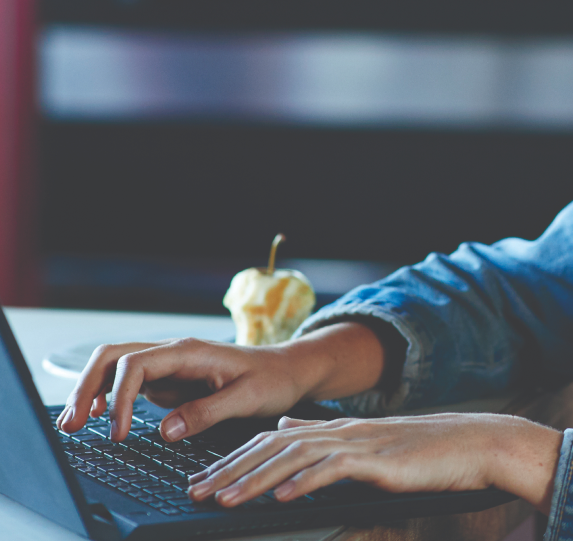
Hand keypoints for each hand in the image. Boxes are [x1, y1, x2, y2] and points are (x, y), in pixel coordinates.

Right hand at [56, 323, 385, 442]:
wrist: (290, 370)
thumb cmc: (273, 380)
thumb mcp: (247, 398)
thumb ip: (207, 412)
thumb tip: (166, 430)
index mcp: (190, 351)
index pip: (136, 363)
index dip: (119, 398)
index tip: (120, 433)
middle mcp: (174, 352)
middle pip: (114, 356)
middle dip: (86, 386)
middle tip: (71, 425)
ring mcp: (168, 365)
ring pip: (116, 367)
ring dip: (90, 390)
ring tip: (73, 423)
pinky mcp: (169, 380)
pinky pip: (128, 383)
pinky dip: (107, 397)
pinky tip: (97, 418)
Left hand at [188, 413, 563, 513]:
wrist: (472, 444)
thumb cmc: (424, 451)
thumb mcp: (367, 442)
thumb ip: (324, 436)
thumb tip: (286, 429)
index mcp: (337, 429)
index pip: (273, 441)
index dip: (234, 459)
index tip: (201, 480)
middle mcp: (342, 431)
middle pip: (274, 447)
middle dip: (231, 470)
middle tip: (196, 492)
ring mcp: (360, 443)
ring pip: (296, 456)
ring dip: (256, 479)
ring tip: (225, 499)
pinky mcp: (379, 459)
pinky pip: (334, 469)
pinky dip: (305, 481)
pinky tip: (282, 496)